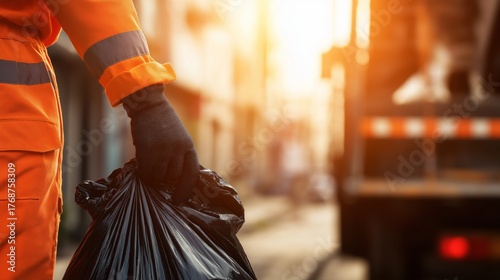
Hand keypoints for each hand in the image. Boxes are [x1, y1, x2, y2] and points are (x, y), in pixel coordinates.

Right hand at [122, 84, 198, 203]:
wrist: (149, 105)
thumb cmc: (163, 123)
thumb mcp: (178, 138)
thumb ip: (178, 155)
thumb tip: (172, 179)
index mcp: (188, 146)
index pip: (191, 174)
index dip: (185, 189)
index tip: (179, 200)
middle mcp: (178, 151)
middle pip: (173, 177)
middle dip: (165, 179)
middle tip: (158, 174)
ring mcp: (162, 152)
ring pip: (159, 177)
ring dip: (154, 176)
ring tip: (150, 167)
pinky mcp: (147, 152)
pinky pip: (146, 173)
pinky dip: (144, 174)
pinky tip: (142, 168)